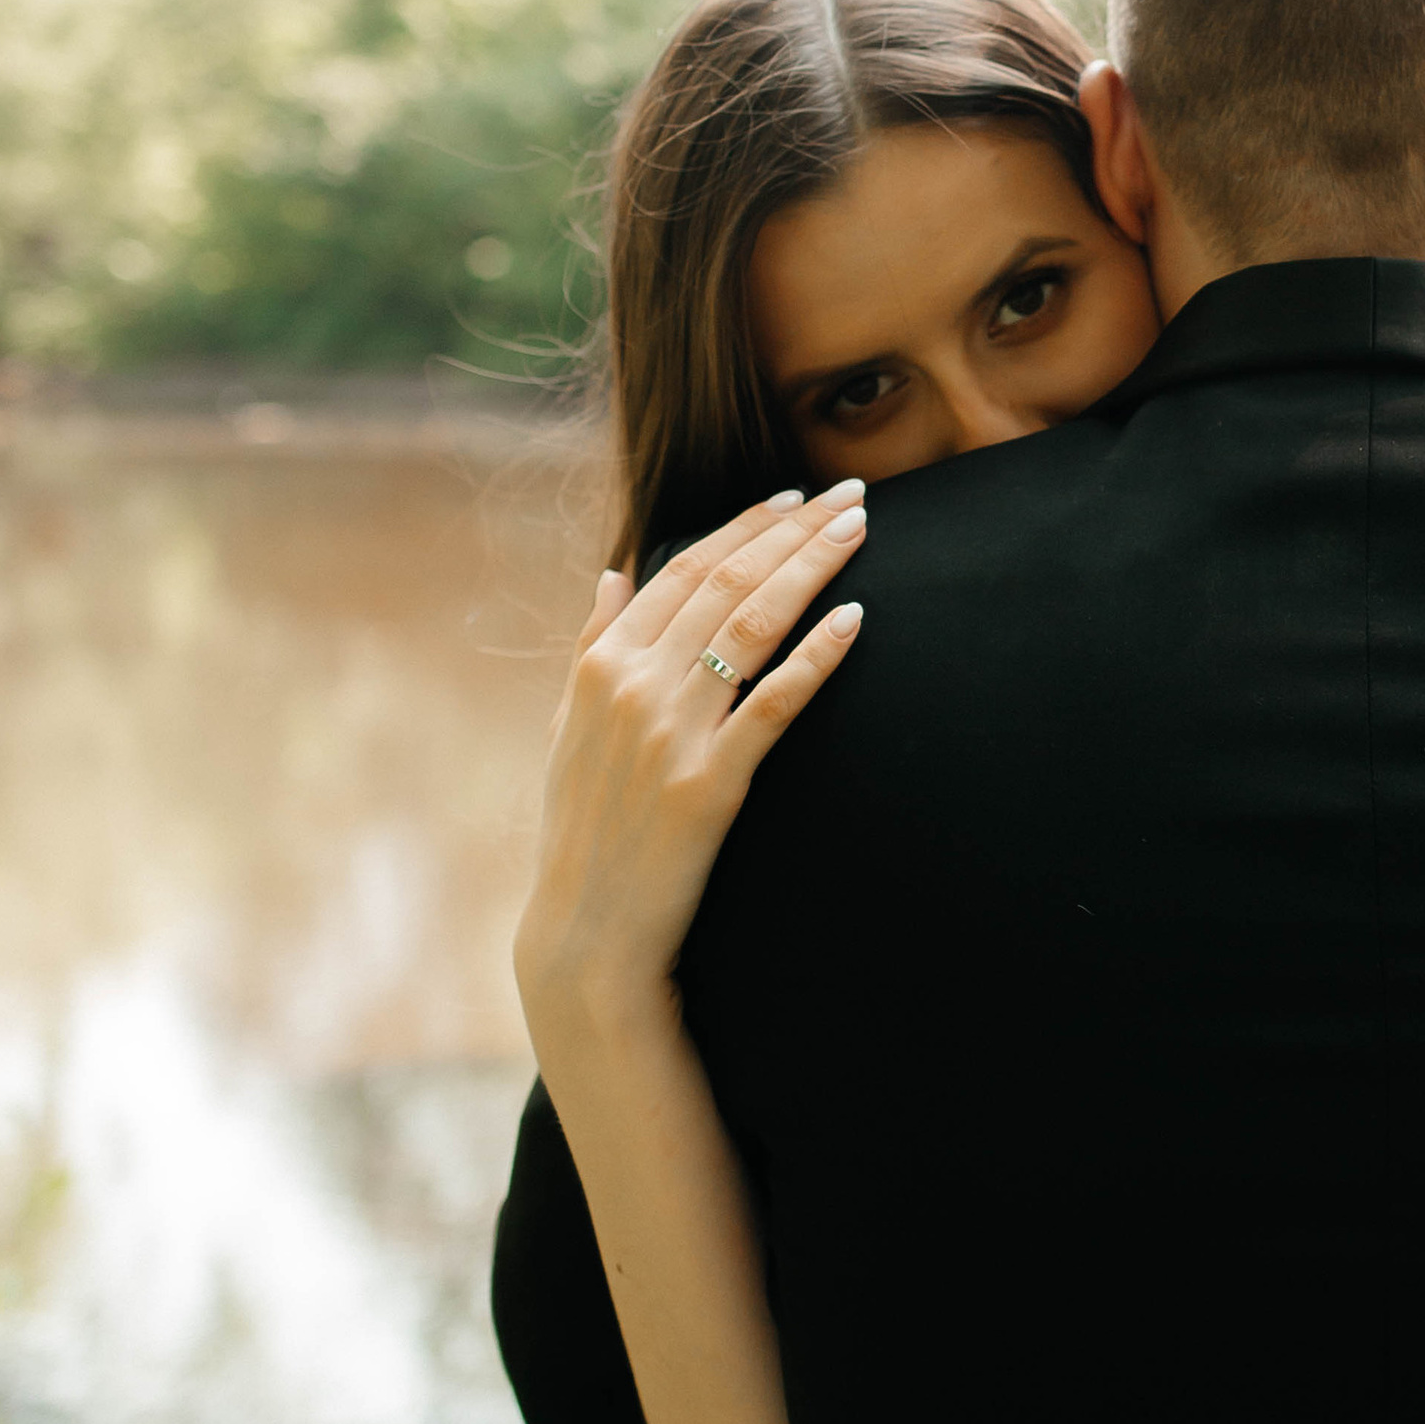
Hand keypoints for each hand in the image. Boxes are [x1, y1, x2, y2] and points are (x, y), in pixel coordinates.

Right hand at [514, 487, 870, 1044]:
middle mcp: (633, 685)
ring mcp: (672, 732)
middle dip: (794, 530)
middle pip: (728, 583)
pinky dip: (816, 655)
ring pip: (754, 625)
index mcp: (600, 664)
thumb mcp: (567, 727)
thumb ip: (592, 644)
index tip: (792, 497)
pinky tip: (854, 620)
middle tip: (850, 495)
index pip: (683, 569)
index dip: (744, 526)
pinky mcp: (711, 783)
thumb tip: (612, 572)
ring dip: (812, 568)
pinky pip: (774, 703)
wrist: (586, 928)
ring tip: (857, 532)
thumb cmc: (581, 827)